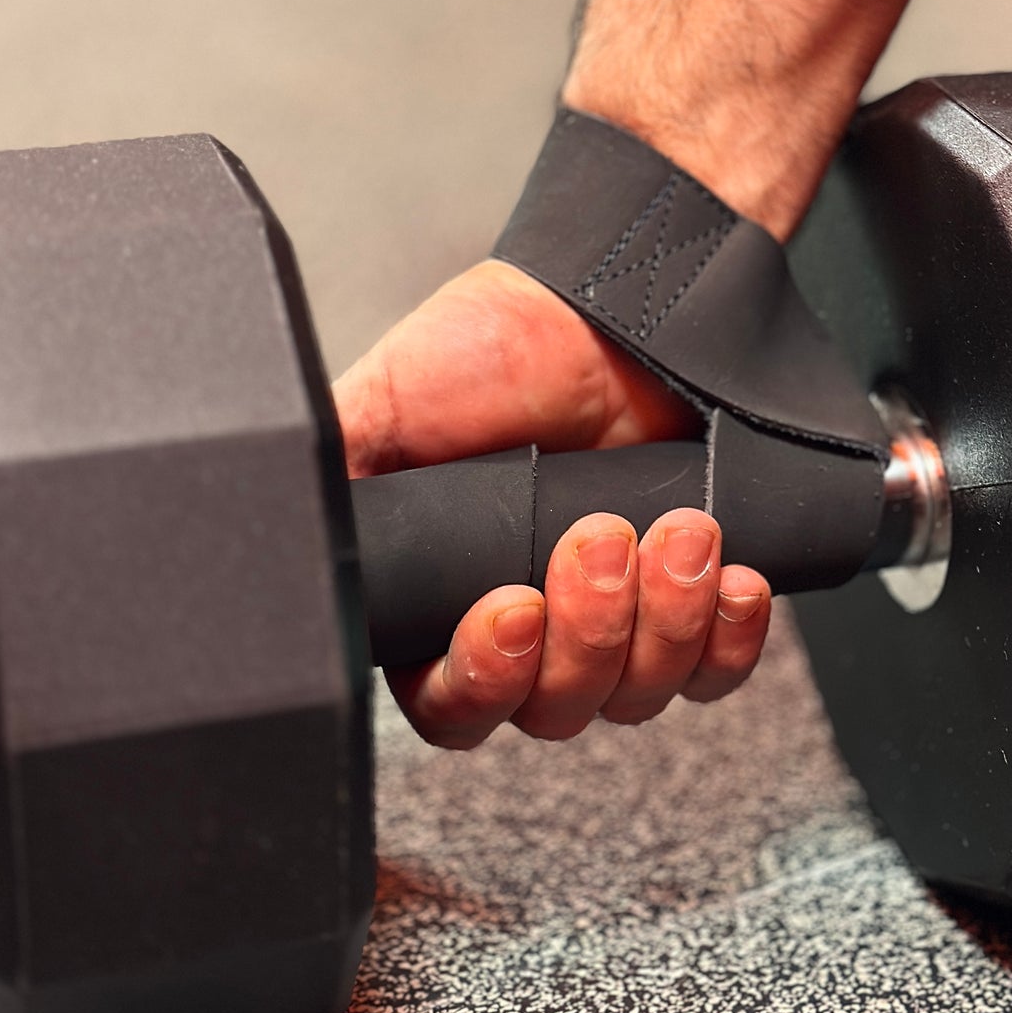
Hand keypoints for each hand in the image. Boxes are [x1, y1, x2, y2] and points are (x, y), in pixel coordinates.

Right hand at [333, 258, 771, 747]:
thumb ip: (331, 486)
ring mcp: (615, 624)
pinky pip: (716, 669)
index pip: (453, 705)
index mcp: (442, 607)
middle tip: (598, 539)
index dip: (484, 681)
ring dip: (663, 618)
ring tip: (677, 529)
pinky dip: (727, 634)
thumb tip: (283, 540)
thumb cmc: (490, 350)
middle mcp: (530, 632)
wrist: (602, 302)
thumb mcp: (382, 409)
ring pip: (638, 694)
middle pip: (554, 710)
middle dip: (586, 633)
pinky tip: (728, 575)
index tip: (512, 611)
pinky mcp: (690, 604)